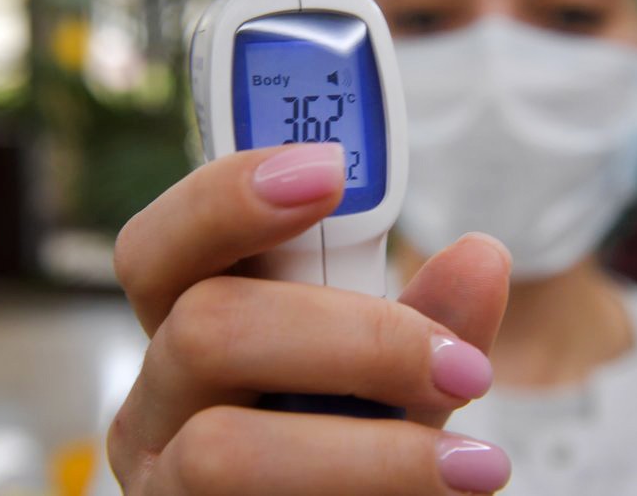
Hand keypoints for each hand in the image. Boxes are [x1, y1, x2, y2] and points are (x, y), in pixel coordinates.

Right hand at [108, 144, 511, 494]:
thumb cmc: (355, 450)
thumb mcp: (396, 378)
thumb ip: (429, 320)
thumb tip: (479, 256)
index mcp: (190, 327)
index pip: (161, 246)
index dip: (225, 197)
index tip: (328, 172)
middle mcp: (157, 401)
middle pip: (202, 327)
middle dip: (352, 338)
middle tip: (459, 364)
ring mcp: (161, 482)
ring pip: (221, 450)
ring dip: (369, 451)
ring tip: (469, 464)